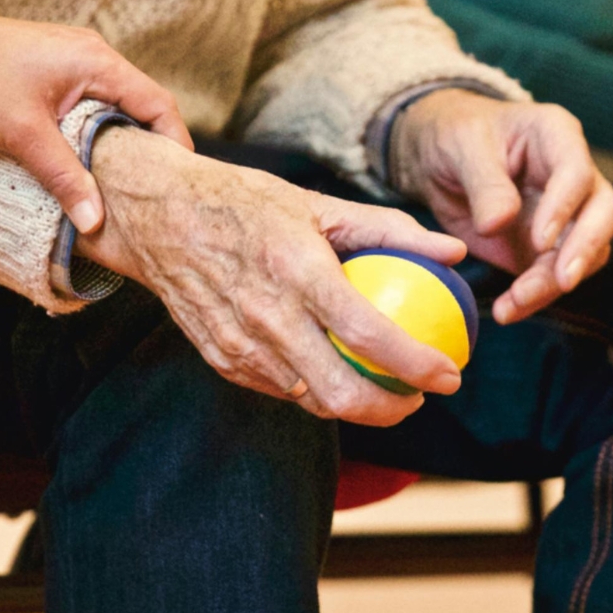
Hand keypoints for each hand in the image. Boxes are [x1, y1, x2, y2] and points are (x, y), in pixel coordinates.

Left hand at [0, 8, 192, 232]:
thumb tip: (95, 222)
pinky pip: (94, 102)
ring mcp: (75, 59)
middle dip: (152, 146)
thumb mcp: (23, 135)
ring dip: (123, 139)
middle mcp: (94, 55)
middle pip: (143, 104)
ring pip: (117, 104)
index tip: (178, 181)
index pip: (158, 104)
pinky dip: (99, 130)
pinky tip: (89, 157)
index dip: (175, 143)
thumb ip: (65, 177)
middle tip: (155, 189)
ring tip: (125, 180)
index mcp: (97, 62)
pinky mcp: (56, 68)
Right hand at [75, 127, 467, 425]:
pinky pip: (277, 389)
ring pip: (309, 400)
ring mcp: (239, 344)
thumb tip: (452, 251)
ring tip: (378, 385)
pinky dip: (310, 388)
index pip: (369, 335)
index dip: (418, 365)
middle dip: (392, 410)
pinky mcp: (220, 358)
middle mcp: (266, 316)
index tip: (449, 374)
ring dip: (353, 404)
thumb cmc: (241, 203)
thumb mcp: (315, 203)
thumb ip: (388, 229)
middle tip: (416, 396)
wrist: (160, 216)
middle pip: (340, 394)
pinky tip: (326, 368)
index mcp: (296, 271)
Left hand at [390, 90, 612, 323]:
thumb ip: (484, 184)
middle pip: (600, 215)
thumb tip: (498, 224)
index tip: (539, 240)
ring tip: (515, 303)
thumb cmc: (455, 136)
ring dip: (553, 283)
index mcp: (556, 137)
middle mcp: (571, 177)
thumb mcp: (462, 148)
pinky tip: (508, 310)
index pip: (576, 173)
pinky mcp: (542, 247)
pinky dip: (533, 297)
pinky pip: (550, 276)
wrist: (436, 158)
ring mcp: (562, 214)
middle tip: (561, 281)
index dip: (564, 208)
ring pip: (581, 253)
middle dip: (583, 251)